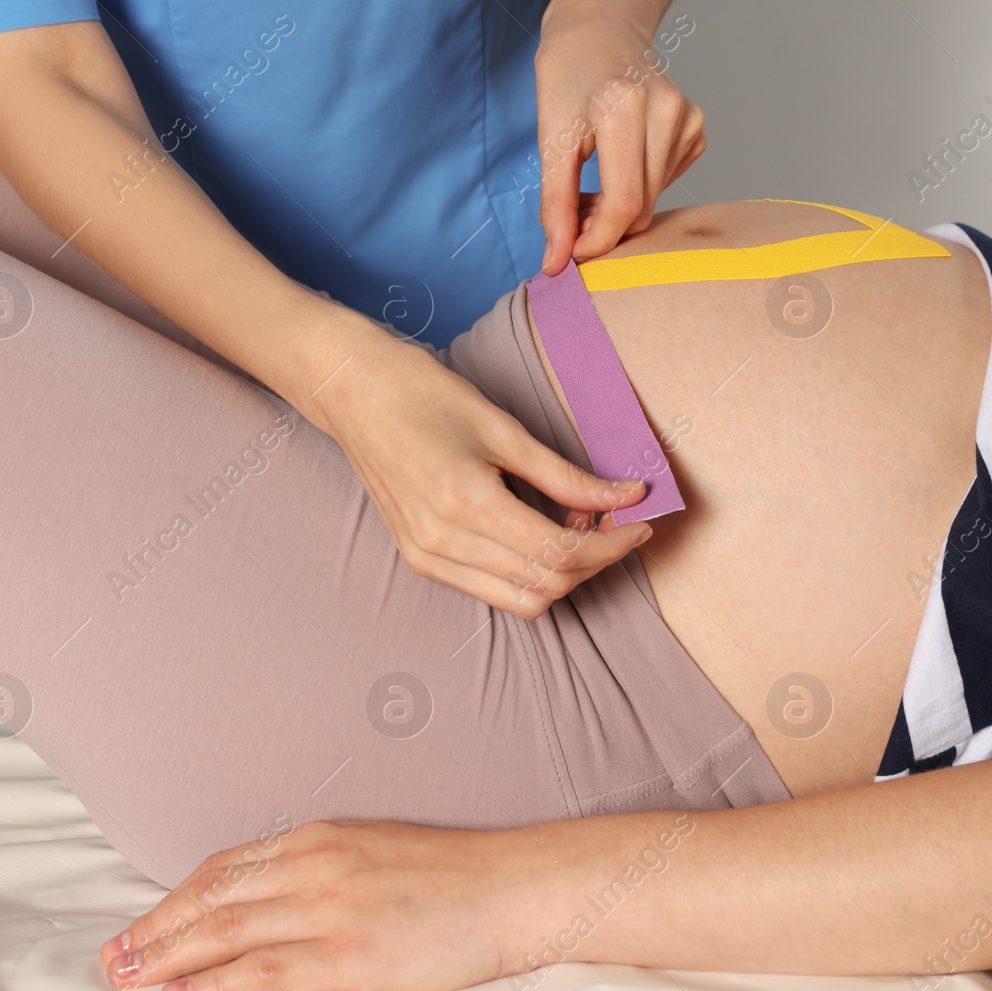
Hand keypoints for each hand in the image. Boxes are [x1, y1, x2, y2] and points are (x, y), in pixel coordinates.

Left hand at [100, 820, 534, 990]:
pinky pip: (264, 967)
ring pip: (225, 931)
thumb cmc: (457, 873)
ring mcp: (329, 907)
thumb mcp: (378, 851)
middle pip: (211, 898)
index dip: (175, 899)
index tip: (142, 922)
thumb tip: (278, 897)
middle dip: (153, 928)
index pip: (226, 868)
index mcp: (321, 837)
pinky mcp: (348, 952)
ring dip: (166, 956)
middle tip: (112, 957)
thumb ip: (325, 867)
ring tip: (127, 977)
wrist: (513, 887)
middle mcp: (314, 865)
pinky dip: (214, 983)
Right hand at [294, 331, 651, 618]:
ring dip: (565, 573)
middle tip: (616, 518)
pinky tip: (542, 531)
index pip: (561, 553)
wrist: (350, 390)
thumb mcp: (502, 427)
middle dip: (596, 560)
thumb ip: (566, 473)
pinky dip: (530, 573)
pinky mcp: (420, 559)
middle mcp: (443, 543)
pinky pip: (492, 590)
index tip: (642, 520)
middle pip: (547, 585)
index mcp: (465, 504)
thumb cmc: (422, 393)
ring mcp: (427, 557)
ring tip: (580, 525)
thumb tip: (626, 495)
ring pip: (522, 600)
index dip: (612, 544)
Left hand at [536, 0, 706, 271]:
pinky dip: (639, 187)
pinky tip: (621, 164)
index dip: (596, 240)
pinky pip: (666, 183)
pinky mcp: (696, 128)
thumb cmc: (568, 73)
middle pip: (641, 208)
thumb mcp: (550, 135)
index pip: (623, 202)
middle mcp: (666, 110)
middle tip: (572, 215)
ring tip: (592, 184)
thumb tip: (557, 261)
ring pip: (654, 201)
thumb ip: (555, 202)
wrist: (599, 28)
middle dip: (603, 226)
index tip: (569, 255)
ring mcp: (687, 118)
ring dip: (620, 208)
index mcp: (624, 107)